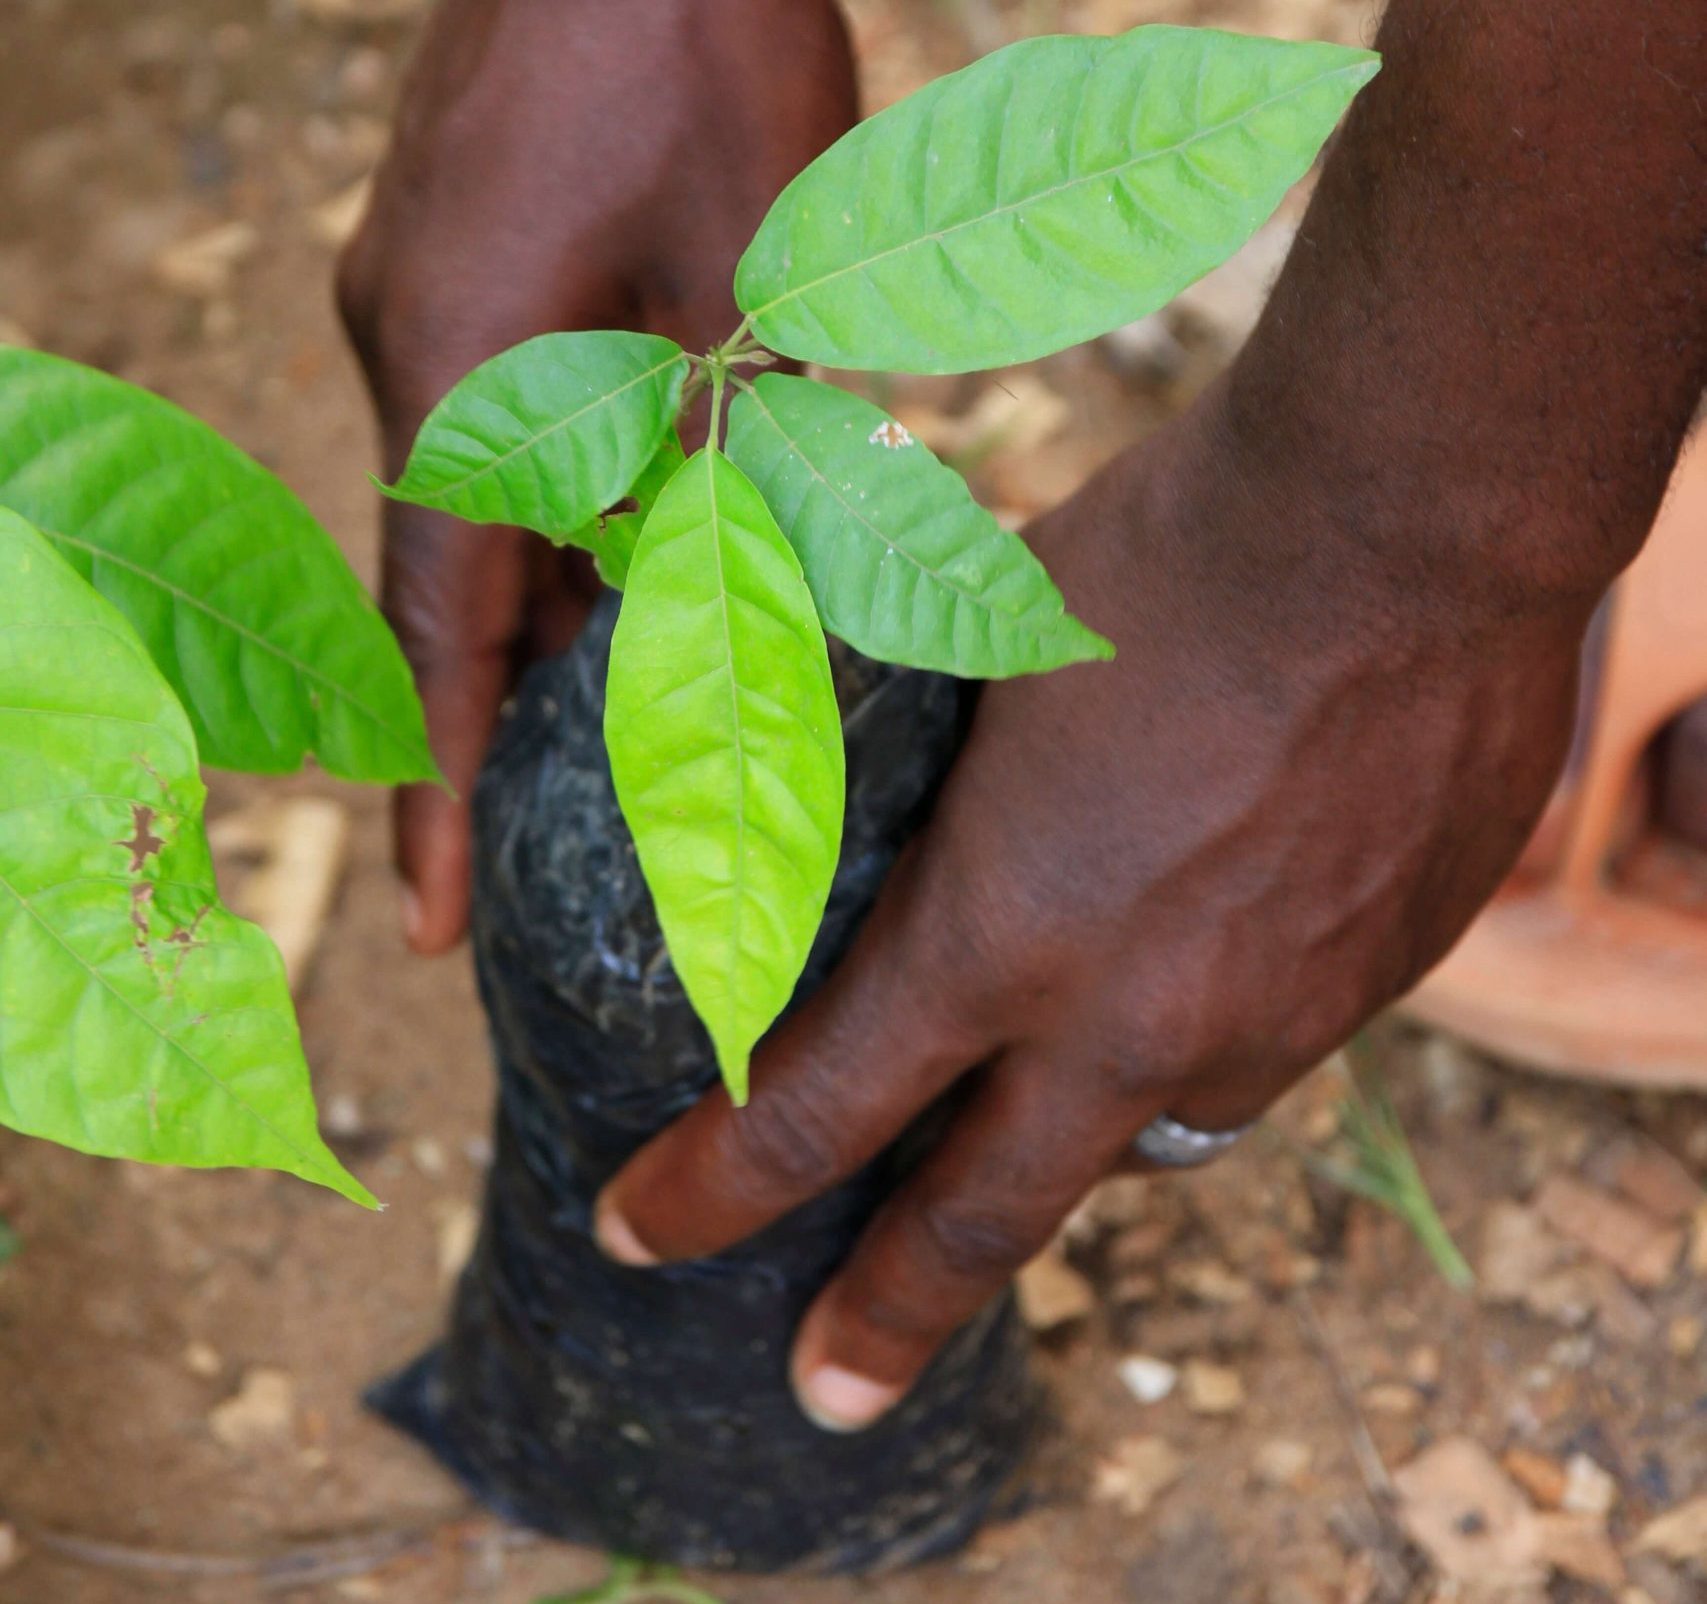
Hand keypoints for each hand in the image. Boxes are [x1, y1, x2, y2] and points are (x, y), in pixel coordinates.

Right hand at [338, 0, 856, 951]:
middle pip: (460, 584)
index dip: (437, 793)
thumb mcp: (761, 284)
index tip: (426, 925)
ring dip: (557, 598)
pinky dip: (563, 502)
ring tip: (638, 695)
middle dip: (521, 704)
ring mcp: (420, 299)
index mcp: (467, 381)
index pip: (439, 639)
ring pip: (489, 507)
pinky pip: (498, 427)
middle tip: (584, 822)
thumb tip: (770, 595)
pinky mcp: (454, 261)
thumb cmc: (707, 54)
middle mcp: (415, 354)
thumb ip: (748, 454)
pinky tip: (646, 530)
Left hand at [594, 378, 1591, 1430]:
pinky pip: (1258, 1060)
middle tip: (823, 1392)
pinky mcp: (1372, 985)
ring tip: (1023, 1147)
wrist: (1410, 521)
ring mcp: (1271, 1017)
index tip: (640, 1233)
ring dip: (1069, 1156)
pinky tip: (1187, 982)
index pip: (817, 1111)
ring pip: (1144, 1142)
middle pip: (984, 1219)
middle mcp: (1135, 1014)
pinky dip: (1196, 1049)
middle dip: (887, 1314)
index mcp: (1005, 930)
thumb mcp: (993, 661)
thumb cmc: (1171, 552)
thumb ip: (936, 764)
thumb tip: (878, 772)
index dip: (713, 1189)